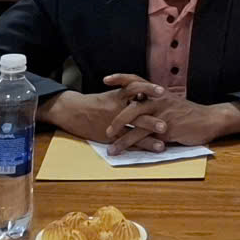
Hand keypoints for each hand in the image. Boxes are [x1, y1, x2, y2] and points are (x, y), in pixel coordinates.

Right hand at [46, 76, 160, 142]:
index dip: (149, 89)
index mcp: (117, 95)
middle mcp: (116, 108)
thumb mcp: (111, 94)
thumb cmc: (95, 102)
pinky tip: (149, 150)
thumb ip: (128, 95)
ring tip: (163, 143)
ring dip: (148, 137)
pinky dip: (138, 146)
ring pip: (132, 131)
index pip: (135, 88)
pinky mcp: (108, 136)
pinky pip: (124, 141)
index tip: (162, 91)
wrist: (73, 111)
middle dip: (152, 118)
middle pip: (136, 113)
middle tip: (166, 124)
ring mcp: (112, 123)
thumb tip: (147, 95)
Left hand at [106, 90, 239, 150]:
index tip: (106, 79)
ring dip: (121, 136)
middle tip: (105, 129)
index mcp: (158, 93)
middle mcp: (158, 99)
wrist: (209, 120)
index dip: (121, 78)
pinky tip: (125, 152)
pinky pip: (145, 136)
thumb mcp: (170, 104)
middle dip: (116, 117)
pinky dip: (132, 145)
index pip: (137, 80)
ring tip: (110, 147)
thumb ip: (155, 105)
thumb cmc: (188, 114)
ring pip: (136, 123)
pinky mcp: (166, 128)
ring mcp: (162, 113)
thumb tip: (138, 108)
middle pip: (132, 105)